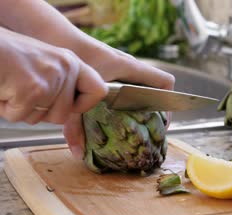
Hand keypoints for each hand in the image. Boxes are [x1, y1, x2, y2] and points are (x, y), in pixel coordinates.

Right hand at [0, 27, 107, 124]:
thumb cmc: (6, 55)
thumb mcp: (43, 64)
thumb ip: (61, 84)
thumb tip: (70, 110)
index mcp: (71, 62)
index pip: (99, 90)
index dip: (85, 105)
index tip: (71, 106)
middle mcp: (65, 68)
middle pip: (63, 115)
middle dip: (40, 112)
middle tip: (23, 91)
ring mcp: (50, 79)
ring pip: (41, 118)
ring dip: (21, 110)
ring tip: (12, 86)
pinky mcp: (32, 89)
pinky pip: (20, 116)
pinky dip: (6, 108)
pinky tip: (3, 89)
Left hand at [63, 39, 174, 158]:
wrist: (52, 35)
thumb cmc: (70, 56)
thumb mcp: (74, 95)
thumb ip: (75, 125)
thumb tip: (79, 153)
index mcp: (130, 68)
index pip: (164, 82)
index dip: (168, 102)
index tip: (161, 122)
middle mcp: (128, 66)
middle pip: (153, 88)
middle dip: (152, 109)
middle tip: (145, 128)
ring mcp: (118, 66)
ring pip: (138, 87)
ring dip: (136, 103)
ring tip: (129, 123)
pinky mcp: (106, 67)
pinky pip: (124, 84)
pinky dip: (121, 98)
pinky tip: (107, 112)